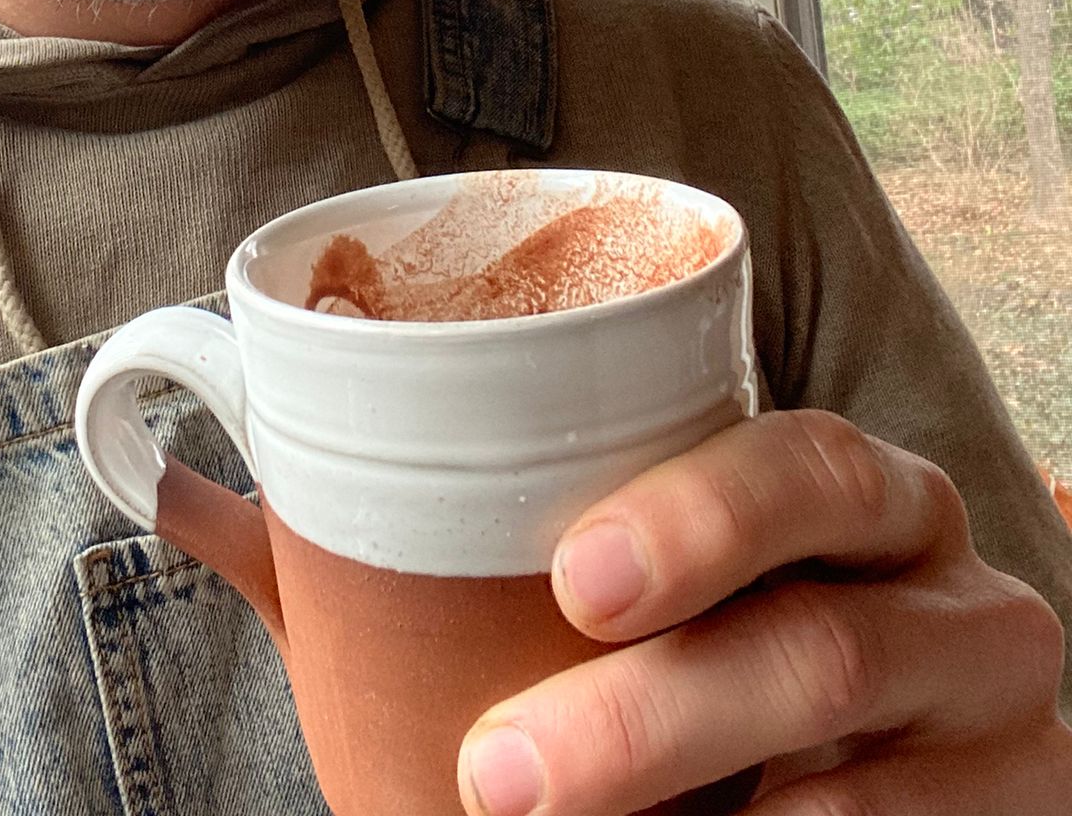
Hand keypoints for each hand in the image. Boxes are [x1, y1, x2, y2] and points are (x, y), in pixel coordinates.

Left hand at [456, 409, 1070, 813]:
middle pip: (823, 650)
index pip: (810, 468)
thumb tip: (254, 516)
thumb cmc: (709, 662)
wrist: (843, 786)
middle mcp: (960, 606)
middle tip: (499, 773)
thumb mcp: (650, 597)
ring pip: (851, 802)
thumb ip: (474, 558)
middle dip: (650, 719)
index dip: (699, 516)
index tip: (570, 580)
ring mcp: (1003, 739)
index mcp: (871, 501)